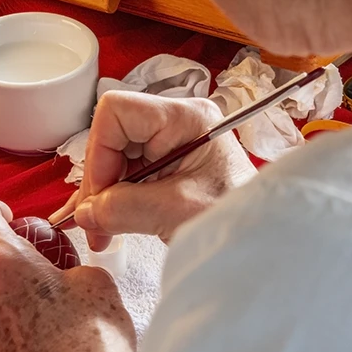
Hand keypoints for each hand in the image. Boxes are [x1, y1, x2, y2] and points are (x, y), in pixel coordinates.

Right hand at [50, 92, 256, 250]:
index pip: (117, 112)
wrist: (267, 239)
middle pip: (113, 136)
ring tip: (101, 231)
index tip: (100, 195)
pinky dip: (116, 199)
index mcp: (186, 118)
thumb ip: (124, 208)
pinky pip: (130, 174)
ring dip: (104, 195)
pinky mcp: (170, 166)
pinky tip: (107, 223)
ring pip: (117, 158)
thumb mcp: (177, 212)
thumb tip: (84, 213)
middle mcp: (177, 123)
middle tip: (93, 222)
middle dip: (99, 181)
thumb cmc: (239, 218)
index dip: (99, 151)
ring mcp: (173, 144)